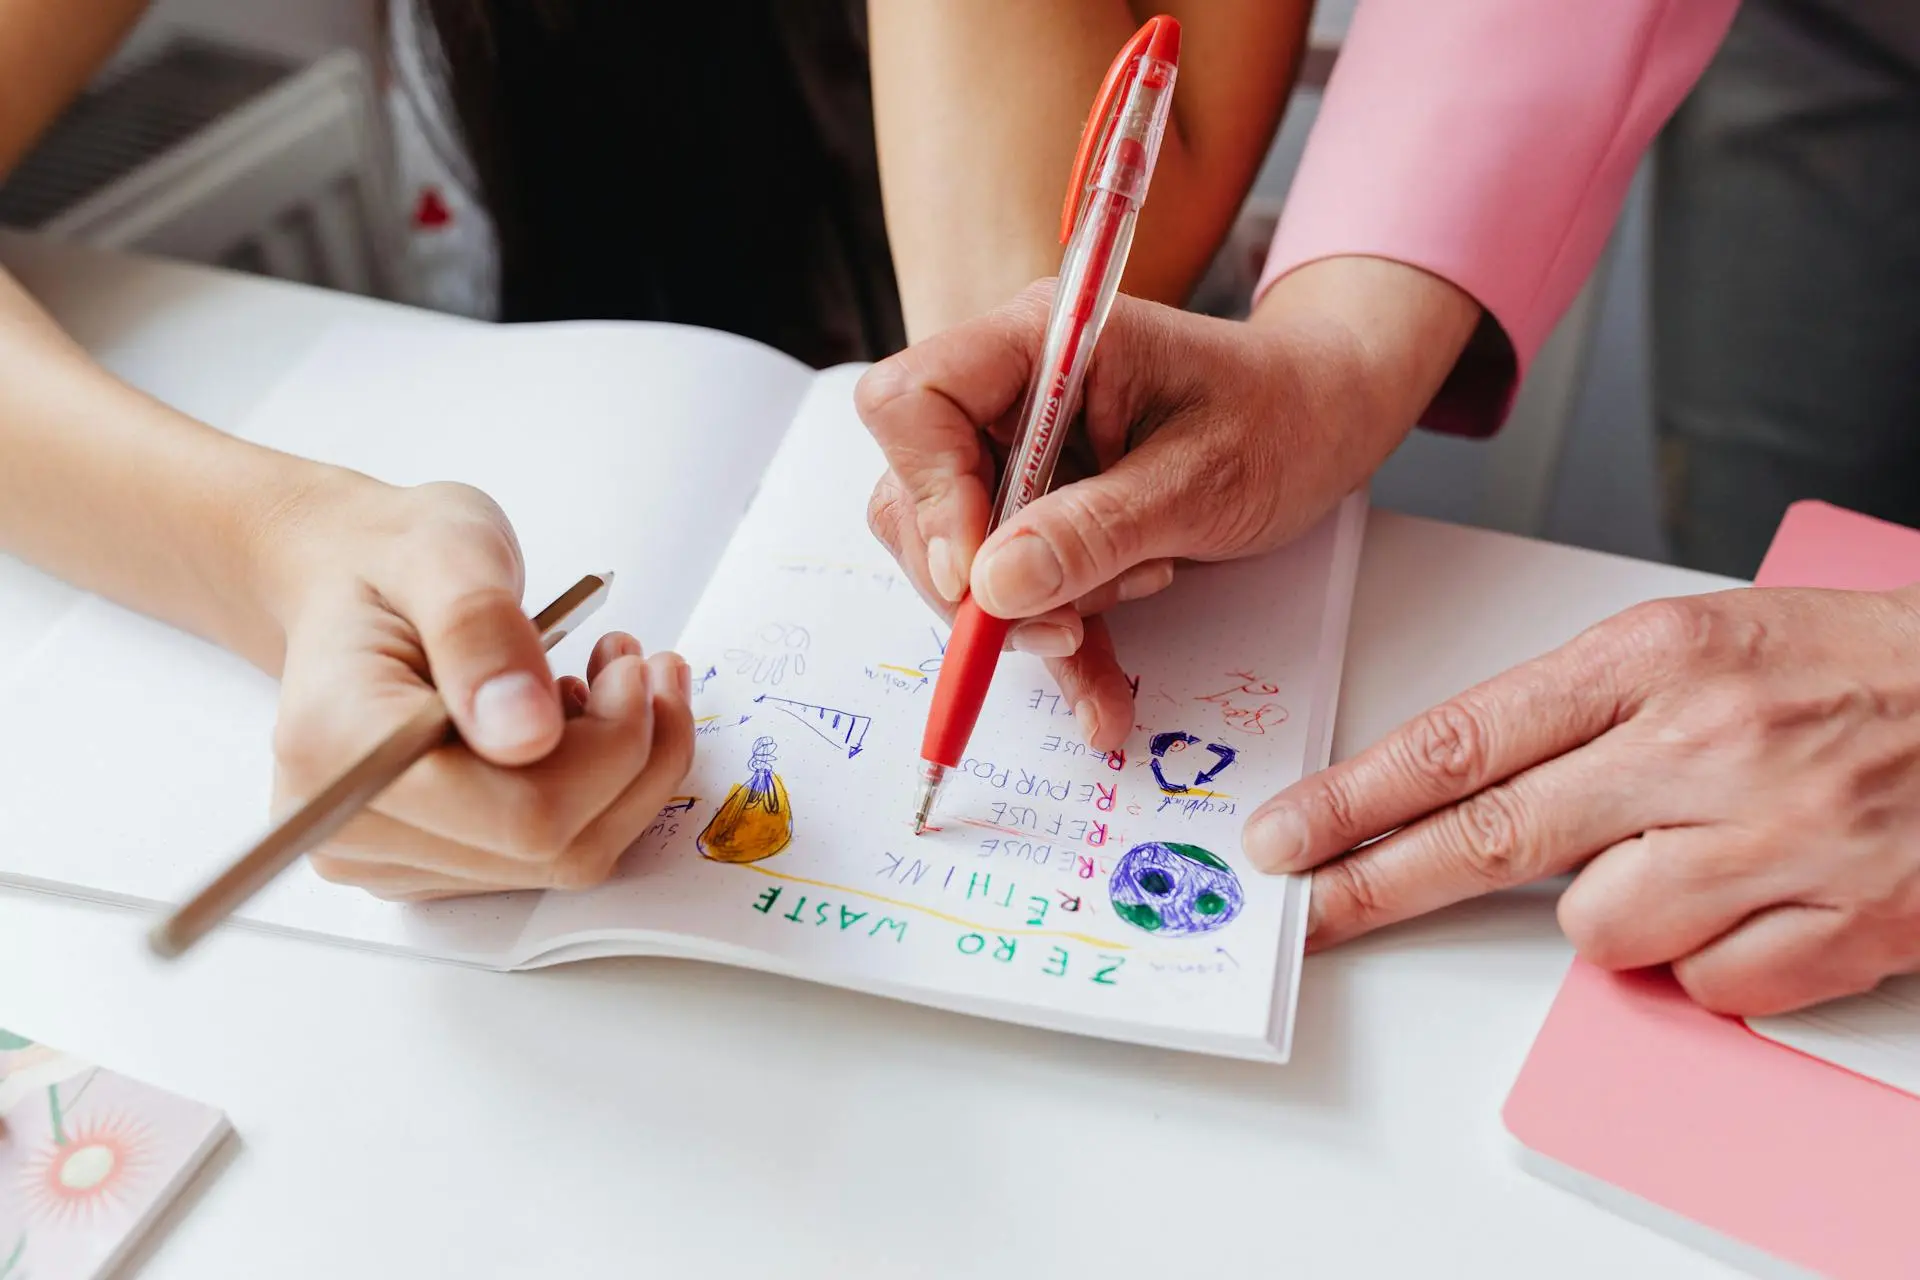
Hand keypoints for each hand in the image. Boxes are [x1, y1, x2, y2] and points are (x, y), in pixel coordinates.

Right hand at [259, 475, 694, 899]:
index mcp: (337, 749)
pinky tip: (579, 719)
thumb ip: (480, 634)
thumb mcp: (446, 552)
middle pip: (553, 847)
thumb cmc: (391, 560)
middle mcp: (349, 829)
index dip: (608, 750)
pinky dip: (597, 787)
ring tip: (613, 679)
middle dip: (628, 753)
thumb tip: (527, 734)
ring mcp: (389, 860)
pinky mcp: (431, 865)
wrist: (351, 582)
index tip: (629, 667)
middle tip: (639, 664)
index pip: (521, 814)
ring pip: (568, 857)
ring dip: (623, 769)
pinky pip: (552, 854)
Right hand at [856, 257, 1478, 751]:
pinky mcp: (1042, 513)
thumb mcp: (1201, 479)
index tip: (977, 578)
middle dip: (981, 582)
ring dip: (1031, 618)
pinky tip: (1102, 701)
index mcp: (1039, 343)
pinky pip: (1017, 592)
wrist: (1327, 423)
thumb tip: (990, 587)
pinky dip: (1058, 647)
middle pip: (917, 494)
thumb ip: (1095, 529)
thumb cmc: (1282, 415)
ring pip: (961, 558)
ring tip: (1135, 603)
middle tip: (1061, 627)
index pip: (915, 400)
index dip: (928, 495)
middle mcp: (1010, 394)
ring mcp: (1020, 456)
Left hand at [1245, 587, 1919, 1014]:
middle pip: (1492, 839)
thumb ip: (1584, 715)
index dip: (1358, 798)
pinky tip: (1755, 899)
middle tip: (1311, 910)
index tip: (1289, 833)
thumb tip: (1470, 793)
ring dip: (1611, 913)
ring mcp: (1773, 840)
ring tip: (1686, 856)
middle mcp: (1703, 746)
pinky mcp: (1841, 923)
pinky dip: (1709, 961)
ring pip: (1597, 929)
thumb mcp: (1702, 641)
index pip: (1465, 738)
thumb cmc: (1850, 664)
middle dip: (1378, 882)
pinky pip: (1704, 984)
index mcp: (1657, 658)